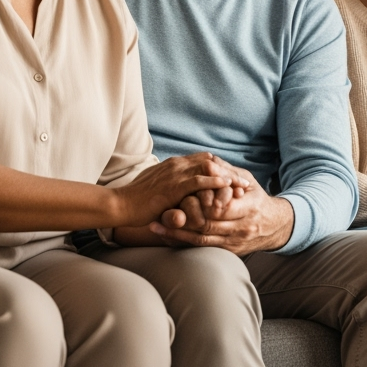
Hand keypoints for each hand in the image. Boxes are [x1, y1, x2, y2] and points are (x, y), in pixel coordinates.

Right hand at [112, 152, 236, 227]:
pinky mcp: (172, 186)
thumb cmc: (138, 201)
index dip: (221, 168)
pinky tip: (227, 186)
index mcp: (174, 164)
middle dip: (230, 171)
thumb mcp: (160, 190)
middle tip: (246, 182)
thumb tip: (186, 192)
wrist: (120, 205)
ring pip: (209, 168)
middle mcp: (176, 164)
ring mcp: (174, 173)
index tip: (236, 179)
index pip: (204, 160)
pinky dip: (214, 182)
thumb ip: (174, 187)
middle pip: (211, 161)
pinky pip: (198, 181)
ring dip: (227, 176)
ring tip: (243, 185)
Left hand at [151, 162, 294, 254]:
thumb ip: (228, 172)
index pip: (220, 207)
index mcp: (249, 207)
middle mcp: (242, 228)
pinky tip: (166, 237)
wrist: (275, 226)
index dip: (199, 202)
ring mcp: (234, 242)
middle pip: (207, 225)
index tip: (181, 195)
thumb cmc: (257, 198)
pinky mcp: (228, 251)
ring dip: (176, 233)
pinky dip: (183, 242)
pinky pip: (202, 248)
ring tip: (155, 226)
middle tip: (160, 211)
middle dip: (182, 218)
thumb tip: (208, 161)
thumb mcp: (247, 181)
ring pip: (201, 239)